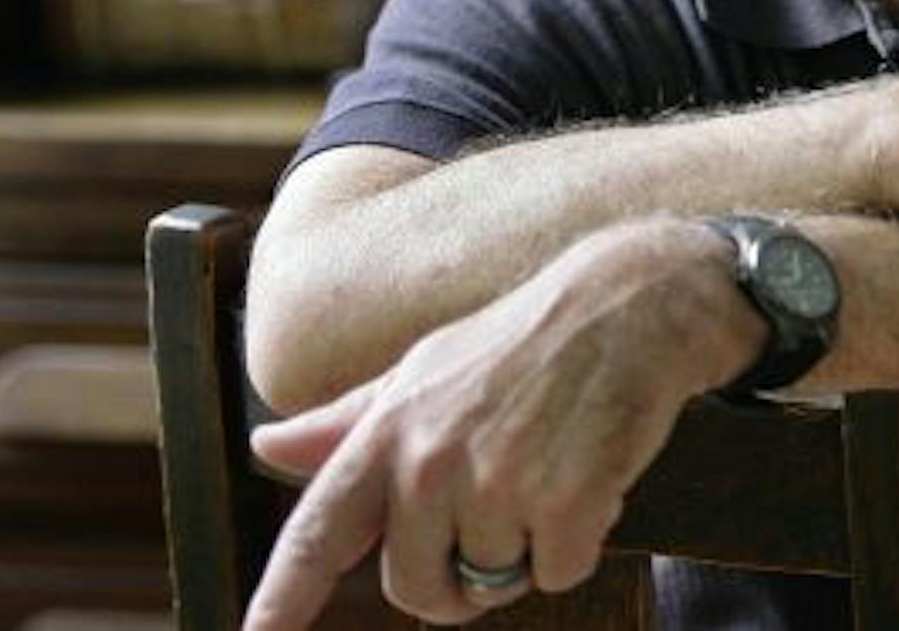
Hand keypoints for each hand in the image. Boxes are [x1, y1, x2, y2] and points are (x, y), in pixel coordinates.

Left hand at [242, 220, 759, 629]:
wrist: (630, 301)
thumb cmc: (524, 338)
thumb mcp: (426, 368)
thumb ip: (348, 421)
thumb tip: (267, 446)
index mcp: (390, 430)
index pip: (318, 531)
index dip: (282, 598)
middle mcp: (432, 460)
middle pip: (416, 588)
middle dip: (456, 578)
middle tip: (499, 516)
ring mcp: (499, 482)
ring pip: (495, 584)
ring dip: (528, 549)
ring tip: (550, 472)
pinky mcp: (566, 502)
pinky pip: (559, 575)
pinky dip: (581, 542)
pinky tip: (590, 479)